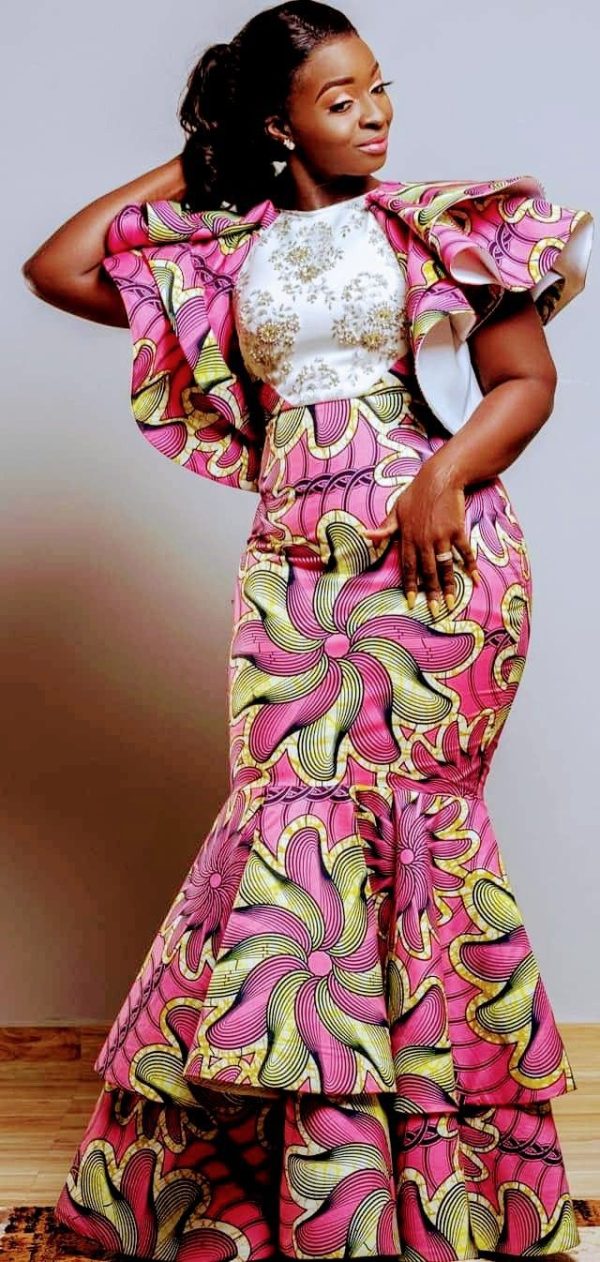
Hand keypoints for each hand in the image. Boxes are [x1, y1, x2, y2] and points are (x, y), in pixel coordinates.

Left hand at [362, 461, 480, 614]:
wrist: (439, 478)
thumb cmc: (417, 493)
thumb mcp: (396, 509)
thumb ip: (385, 528)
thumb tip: (367, 536)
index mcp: (408, 538)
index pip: (408, 567)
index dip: (410, 586)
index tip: (412, 602)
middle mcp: (424, 540)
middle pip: (428, 572)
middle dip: (431, 593)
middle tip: (435, 611)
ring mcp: (442, 536)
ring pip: (445, 566)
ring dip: (449, 586)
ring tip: (452, 603)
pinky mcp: (457, 531)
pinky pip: (464, 553)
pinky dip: (470, 566)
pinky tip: (473, 580)